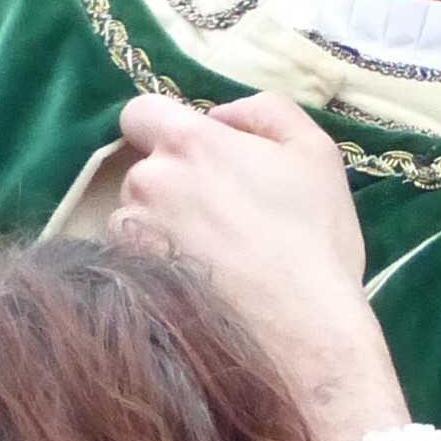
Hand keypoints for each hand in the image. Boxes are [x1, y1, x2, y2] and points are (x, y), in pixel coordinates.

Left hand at [112, 93, 405, 440]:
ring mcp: (130, 235)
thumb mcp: (314, 152)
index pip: (140, 112)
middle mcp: (147, 182)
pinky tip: (199, 282)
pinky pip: (133, 259)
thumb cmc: (313, 235)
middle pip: (146, 169)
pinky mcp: (126, 280)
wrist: (300, 328)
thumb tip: (221, 116)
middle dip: (177, 183)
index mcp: (188, 141)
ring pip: (138, 217)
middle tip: (227, 214)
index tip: (197, 154)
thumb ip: (264, 112)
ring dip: (164, 226)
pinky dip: (158, 264)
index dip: (165, 127)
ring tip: (215, 256)